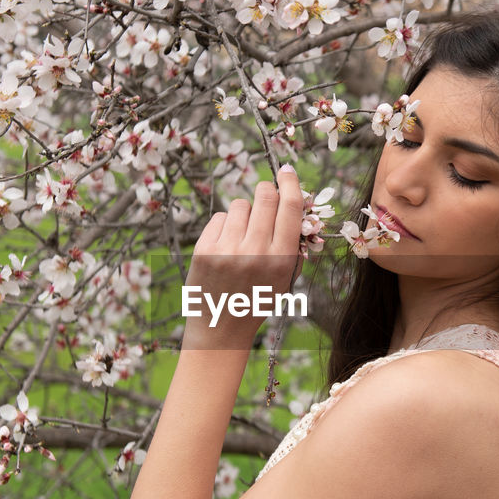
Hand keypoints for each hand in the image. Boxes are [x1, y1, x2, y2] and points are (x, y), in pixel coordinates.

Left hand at [181, 165, 303, 349]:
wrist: (221, 327)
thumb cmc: (257, 299)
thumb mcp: (285, 278)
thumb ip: (294, 244)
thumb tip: (295, 201)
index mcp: (281, 259)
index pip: (290, 207)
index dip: (291, 183)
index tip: (288, 171)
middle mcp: (255, 251)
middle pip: (265, 195)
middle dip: (268, 190)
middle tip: (267, 195)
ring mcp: (227, 250)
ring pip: (240, 204)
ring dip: (244, 212)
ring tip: (242, 234)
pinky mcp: (204, 249)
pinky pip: (219, 217)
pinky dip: (224, 225)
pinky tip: (225, 245)